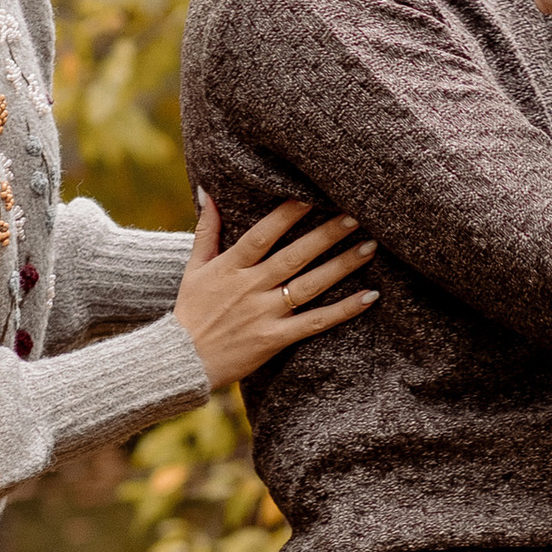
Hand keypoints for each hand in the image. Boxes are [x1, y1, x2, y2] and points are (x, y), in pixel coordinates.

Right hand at [174, 193, 377, 380]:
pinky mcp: (275, 339)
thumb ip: (206, 229)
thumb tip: (205, 190)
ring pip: (310, 285)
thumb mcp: (193, 267)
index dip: (287, 214)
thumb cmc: (190, 310)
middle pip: (294, 256)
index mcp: (230, 266)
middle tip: (356, 214)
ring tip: (369, 246)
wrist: (182, 361)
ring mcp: (264, 314)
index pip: (262, 234)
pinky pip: (315, 322)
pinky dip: (343, 310)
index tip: (312, 194)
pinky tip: (369, 296)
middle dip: (326, 234)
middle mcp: (249, 287)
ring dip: (342, 265)